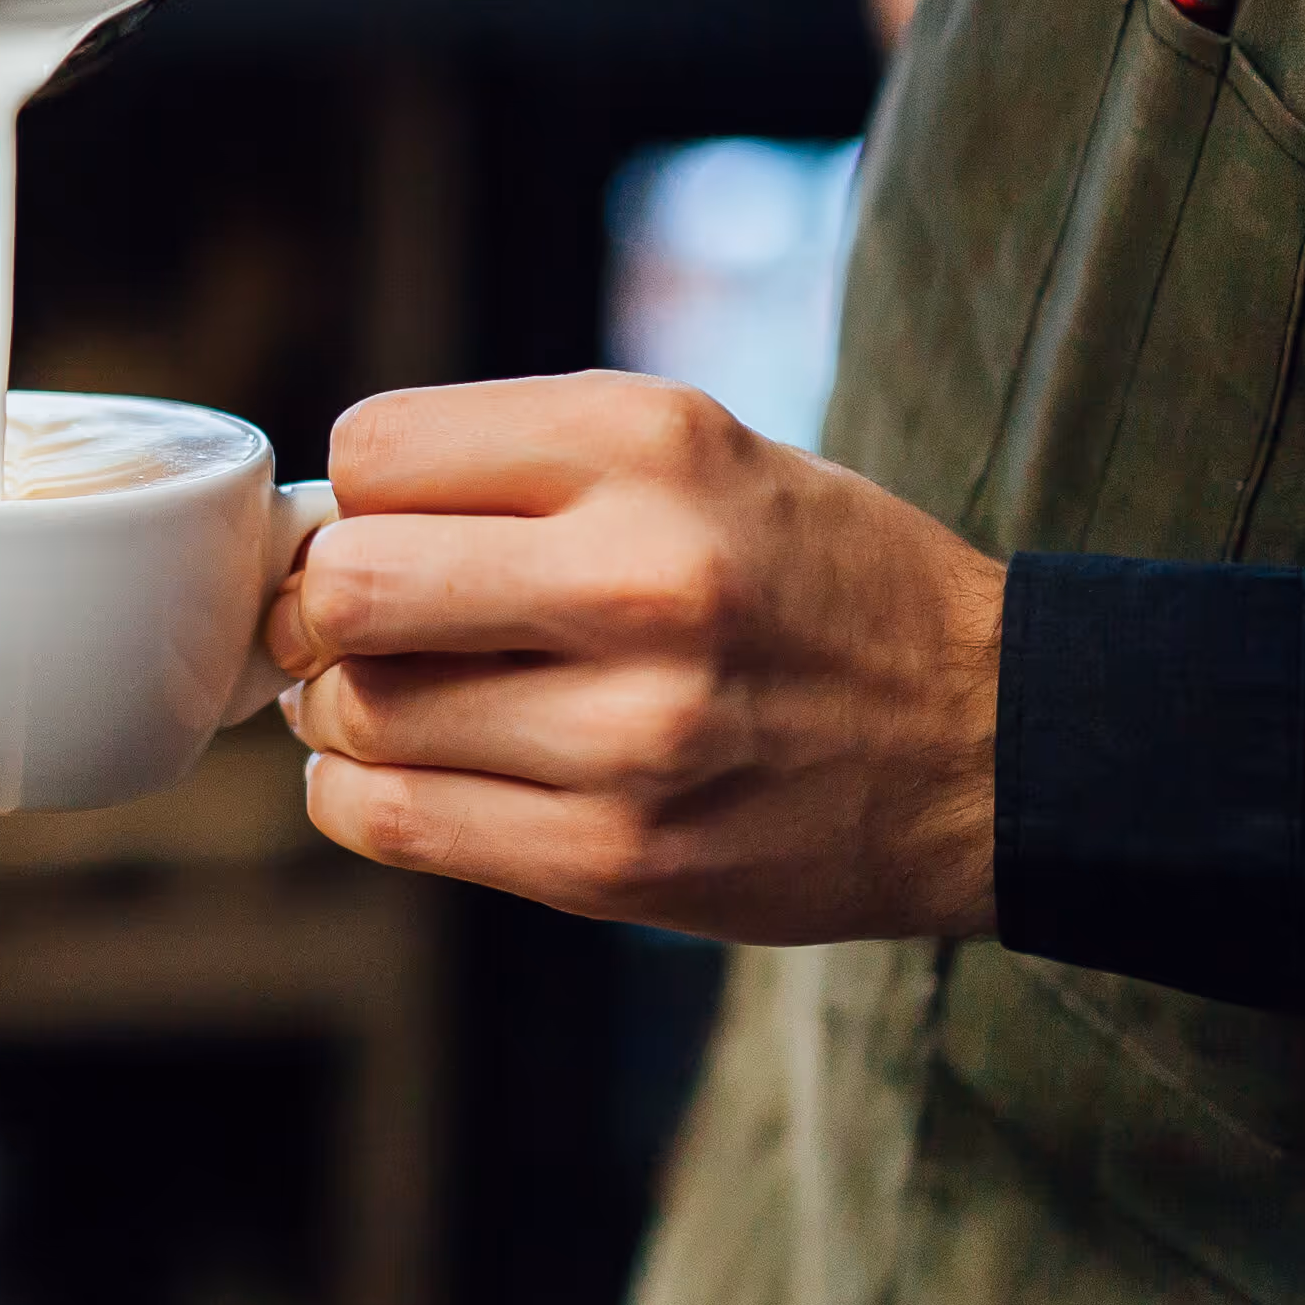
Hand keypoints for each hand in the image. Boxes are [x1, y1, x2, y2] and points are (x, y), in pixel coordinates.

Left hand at [268, 372, 1004, 943]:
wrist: (992, 742)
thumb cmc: (811, 582)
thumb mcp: (696, 450)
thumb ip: (517, 466)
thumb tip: (311, 533)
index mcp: (651, 445)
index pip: (376, 451)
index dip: (355, 496)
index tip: (386, 529)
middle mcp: (641, 578)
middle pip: (346, 586)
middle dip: (319, 608)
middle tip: (354, 625)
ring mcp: (631, 733)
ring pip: (358, 714)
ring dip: (344, 711)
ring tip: (407, 700)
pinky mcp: (619, 860)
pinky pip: (394, 823)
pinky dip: (363, 796)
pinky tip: (412, 773)